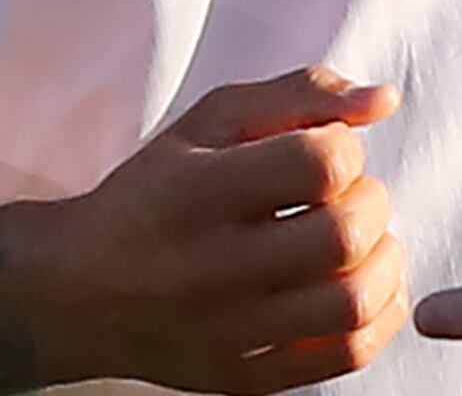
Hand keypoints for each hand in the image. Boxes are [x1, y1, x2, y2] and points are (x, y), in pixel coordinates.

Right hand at [21, 64, 408, 392]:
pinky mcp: (245, 377)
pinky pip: (346, 355)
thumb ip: (300, 94)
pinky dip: (378, 316)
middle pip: (344, 235)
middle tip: (345, 196)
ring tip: (357, 241)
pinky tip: (358, 284)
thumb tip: (383, 100)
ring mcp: (229, 333)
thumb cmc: (154, 195)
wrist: (79, 290)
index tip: (324, 153)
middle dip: (369, 201)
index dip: (344, 148)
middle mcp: (211, 269)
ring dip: (382, 260)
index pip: (320, 164)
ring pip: (353, 301)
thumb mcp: (210, 122)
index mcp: (198, 193)